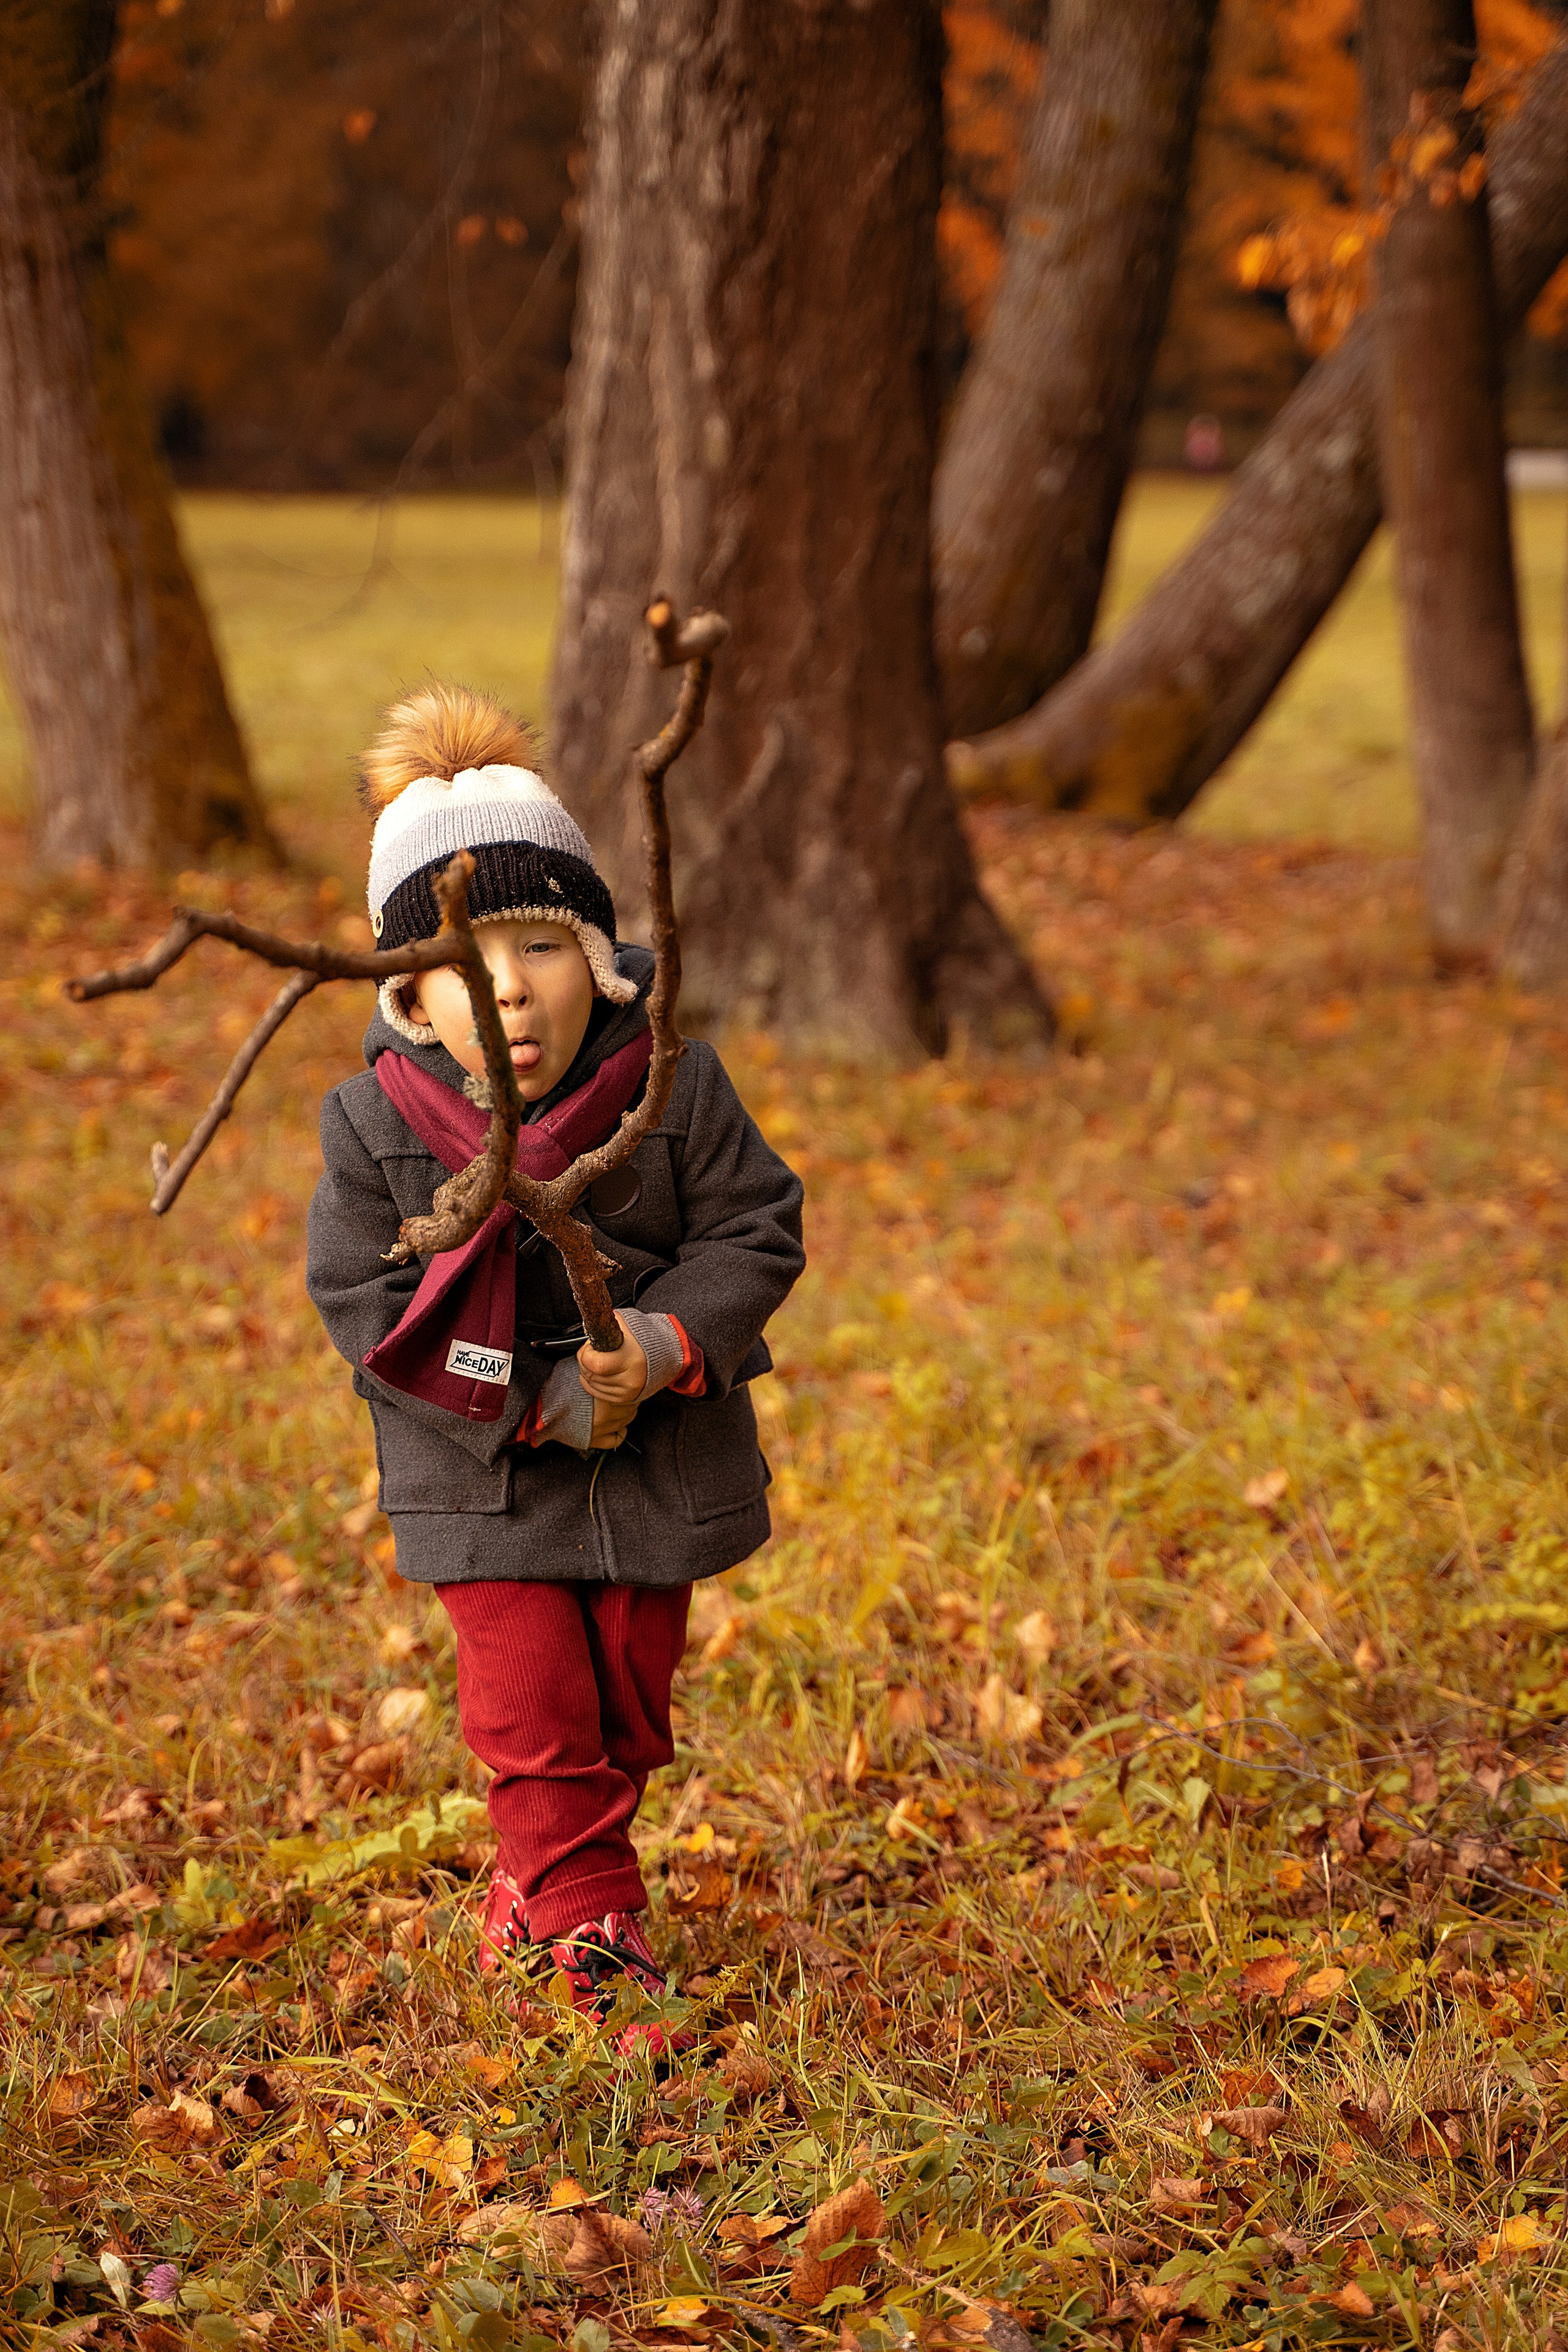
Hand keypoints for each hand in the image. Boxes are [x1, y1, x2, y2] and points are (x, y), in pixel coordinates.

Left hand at [578, 1316, 646, 1449]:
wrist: (667, 1356)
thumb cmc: (646, 1338)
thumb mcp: (628, 1324)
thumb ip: (609, 1321)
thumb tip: (593, 1318)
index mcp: (631, 1359)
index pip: (596, 1364)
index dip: (587, 1354)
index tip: (591, 1346)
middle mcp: (630, 1379)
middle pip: (591, 1375)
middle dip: (586, 1361)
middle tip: (593, 1352)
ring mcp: (627, 1391)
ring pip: (591, 1384)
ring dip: (588, 1372)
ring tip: (598, 1360)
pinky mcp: (624, 1399)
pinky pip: (597, 1393)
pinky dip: (592, 1382)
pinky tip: (600, 1372)